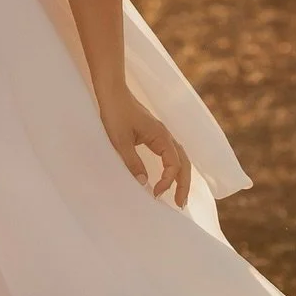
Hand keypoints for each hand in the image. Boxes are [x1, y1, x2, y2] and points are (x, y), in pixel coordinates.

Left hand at [100, 88, 190, 207]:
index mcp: (161, 136)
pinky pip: (171, 154)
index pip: (174, 164)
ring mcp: (161, 135)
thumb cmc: (115, 113)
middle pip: (184, 163)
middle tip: (180, 204)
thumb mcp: (120, 141)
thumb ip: (132, 162)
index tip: (155, 193)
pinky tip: (168, 177)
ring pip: (180, 158)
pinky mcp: (154, 134)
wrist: (112, 91)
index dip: (168, 181)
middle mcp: (166, 136)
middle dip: (184, 184)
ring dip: (181, 177)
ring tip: (178, 195)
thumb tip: (144, 183)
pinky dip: (174, 168)